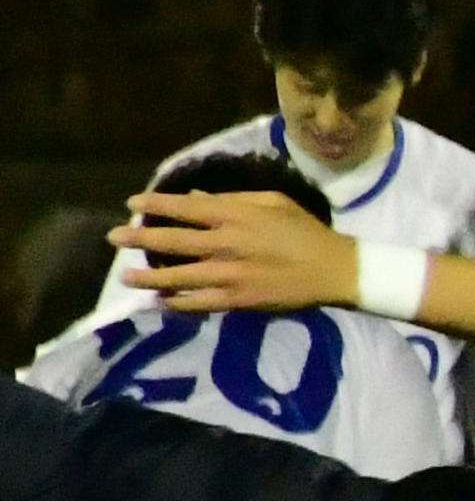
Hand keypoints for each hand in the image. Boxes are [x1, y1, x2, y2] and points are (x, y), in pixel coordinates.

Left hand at [112, 188, 354, 319]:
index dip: (155, 204)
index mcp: (236, 216)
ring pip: (178, 276)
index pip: (184, 207)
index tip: (132, 203)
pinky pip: (199, 303)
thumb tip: (194, 197)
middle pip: (172, 241)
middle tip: (113, 237)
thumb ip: (232, 198)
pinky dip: (177, 303)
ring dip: (148, 276)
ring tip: (125, 276)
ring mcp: (230, 274)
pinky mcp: (238, 299)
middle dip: (139, 237)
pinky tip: (161, 301)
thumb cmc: (305, 231)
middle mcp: (226, 243)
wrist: (335, 270)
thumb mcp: (274, 203)